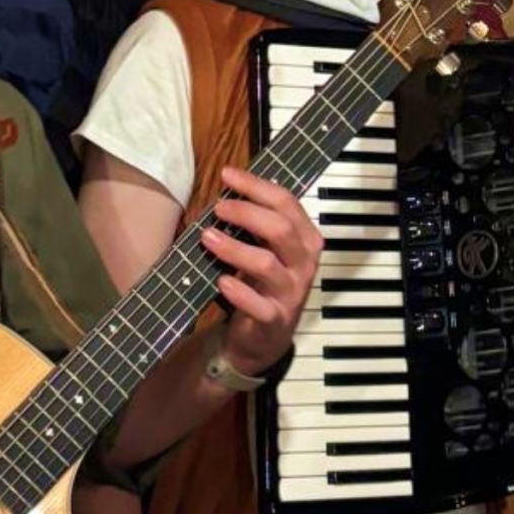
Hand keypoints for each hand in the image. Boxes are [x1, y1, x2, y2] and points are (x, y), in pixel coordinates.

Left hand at [200, 167, 323, 375]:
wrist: (262, 338)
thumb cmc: (261, 284)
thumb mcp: (266, 248)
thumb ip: (257, 222)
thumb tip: (231, 188)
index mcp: (305, 239)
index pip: (287, 203)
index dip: (256, 186)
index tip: (228, 176)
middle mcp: (303, 263)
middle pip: (280, 228)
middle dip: (246, 212)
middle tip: (218, 208)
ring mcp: (291, 292)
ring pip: (266, 264)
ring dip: (234, 248)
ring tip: (208, 237)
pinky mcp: (274, 319)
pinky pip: (259, 305)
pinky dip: (239, 292)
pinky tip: (221, 281)